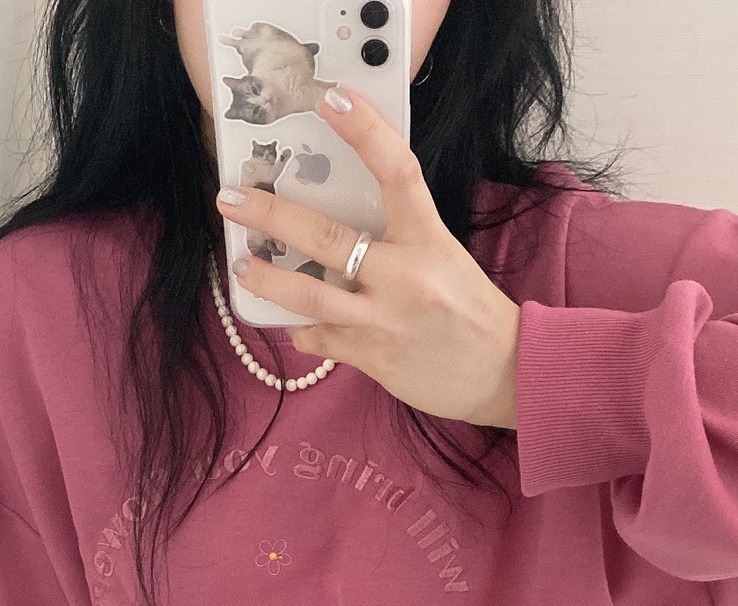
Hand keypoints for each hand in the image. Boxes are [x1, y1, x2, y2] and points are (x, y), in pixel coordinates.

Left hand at [214, 86, 520, 429]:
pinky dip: (303, 330)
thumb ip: (400, 239)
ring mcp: (385, 320)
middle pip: (326, 237)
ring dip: (268, 279)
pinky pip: (321, 339)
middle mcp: (405, 276)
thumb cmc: (471, 312)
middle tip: (233, 200)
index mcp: (430, 240)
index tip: (332, 100)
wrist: (504, 374)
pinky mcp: (372, 357)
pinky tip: (296, 323)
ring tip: (242, 267)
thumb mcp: (444, 259)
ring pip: (310, 295)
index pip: (397, 172)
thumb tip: (341, 226)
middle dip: (271, 217)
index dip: (365, 133)